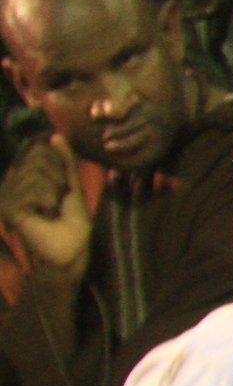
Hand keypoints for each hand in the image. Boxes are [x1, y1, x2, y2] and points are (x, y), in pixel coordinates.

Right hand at [0, 139, 91, 278]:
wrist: (70, 250)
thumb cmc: (72, 221)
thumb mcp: (71, 185)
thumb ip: (64, 161)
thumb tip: (56, 135)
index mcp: (24, 177)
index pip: (39, 150)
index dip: (58, 165)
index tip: (61, 187)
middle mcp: (11, 183)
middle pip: (38, 159)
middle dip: (58, 179)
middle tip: (56, 202)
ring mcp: (6, 195)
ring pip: (37, 174)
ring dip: (54, 192)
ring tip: (50, 210)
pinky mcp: (7, 208)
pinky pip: (34, 190)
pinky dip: (47, 201)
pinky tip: (43, 214)